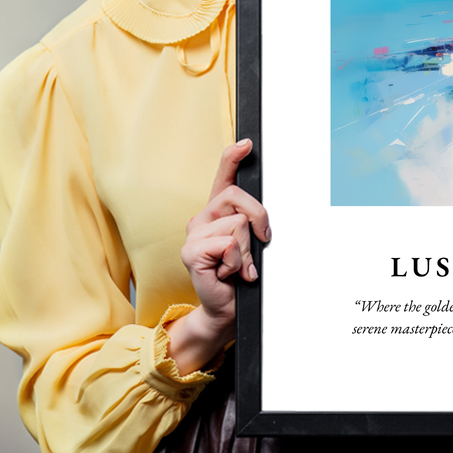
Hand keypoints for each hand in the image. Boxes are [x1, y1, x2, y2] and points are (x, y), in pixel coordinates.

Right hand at [166, 139, 270, 373]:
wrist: (226, 308)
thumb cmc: (240, 275)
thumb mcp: (251, 243)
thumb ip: (252, 223)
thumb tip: (262, 216)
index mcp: (217, 212)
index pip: (223, 177)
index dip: (233, 157)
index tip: (247, 143)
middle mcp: (202, 218)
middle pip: (238, 197)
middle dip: (259, 219)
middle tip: (260, 243)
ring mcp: (193, 234)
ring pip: (238, 224)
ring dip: (247, 250)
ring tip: (238, 266)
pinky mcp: (191, 252)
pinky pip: (228, 244)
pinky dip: (237, 262)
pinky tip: (228, 273)